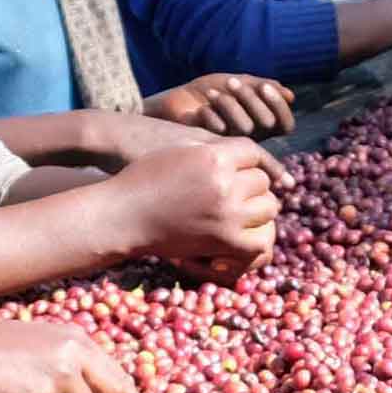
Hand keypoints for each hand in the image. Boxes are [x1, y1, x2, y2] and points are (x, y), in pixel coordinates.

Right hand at [107, 140, 282, 282]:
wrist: (123, 215)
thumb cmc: (144, 178)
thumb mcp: (180, 151)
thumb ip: (215, 150)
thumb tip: (246, 155)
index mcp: (215, 157)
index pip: (253, 153)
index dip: (246, 162)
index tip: (240, 171)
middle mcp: (226, 184)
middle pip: (262, 181)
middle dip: (251, 186)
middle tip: (236, 193)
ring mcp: (227, 215)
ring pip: (269, 207)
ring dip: (258, 209)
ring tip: (241, 212)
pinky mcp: (223, 242)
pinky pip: (260, 242)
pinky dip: (256, 240)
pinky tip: (242, 236)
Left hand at [147, 73, 295, 137]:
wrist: (180, 103)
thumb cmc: (212, 92)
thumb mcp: (240, 84)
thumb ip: (263, 87)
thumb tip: (290, 96)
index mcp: (263, 126)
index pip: (286, 125)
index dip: (278, 105)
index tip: (264, 85)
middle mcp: (252, 140)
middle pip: (267, 123)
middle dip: (250, 98)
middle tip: (233, 82)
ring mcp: (234, 146)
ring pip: (246, 127)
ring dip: (229, 103)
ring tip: (212, 93)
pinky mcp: (214, 150)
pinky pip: (221, 131)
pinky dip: (211, 113)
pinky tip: (200, 109)